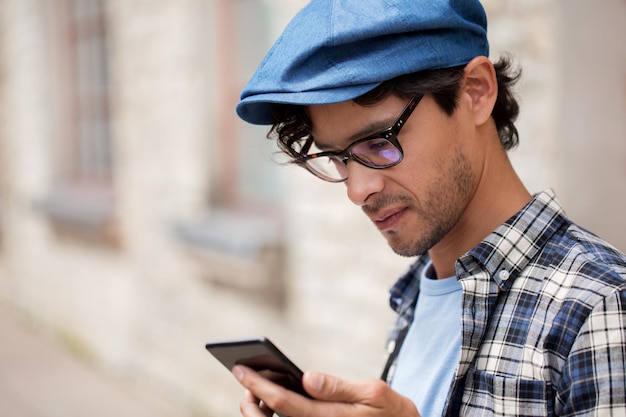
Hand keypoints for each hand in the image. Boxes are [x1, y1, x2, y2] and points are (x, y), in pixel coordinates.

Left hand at [233, 365, 420, 416]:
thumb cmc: (390, 411)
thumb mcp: (373, 394)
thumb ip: (339, 387)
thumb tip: (307, 378)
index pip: (285, 403)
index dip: (259, 386)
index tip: (240, 370)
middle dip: (251, 400)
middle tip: (241, 376)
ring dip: (259, 411)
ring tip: (254, 389)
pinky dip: (274, 415)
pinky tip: (273, 400)